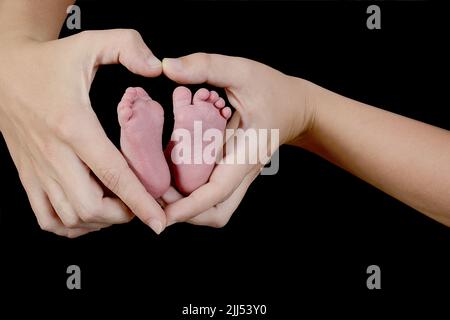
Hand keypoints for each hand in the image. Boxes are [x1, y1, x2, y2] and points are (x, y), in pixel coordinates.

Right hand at [0, 29, 165, 236]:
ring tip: (120, 207)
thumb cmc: (50, 60)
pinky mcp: (28, 176)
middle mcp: (53, 154)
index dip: (140, 202)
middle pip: (92, 207)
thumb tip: (156, 67)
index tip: (158, 222)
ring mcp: (38, 169)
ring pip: (71, 217)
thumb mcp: (90, 43)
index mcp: (73, 125)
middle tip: (142, 203)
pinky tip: (90, 214)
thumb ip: (127, 46)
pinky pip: (47, 218)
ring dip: (101, 221)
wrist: (4, 68)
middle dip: (124, 214)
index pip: (113, 174)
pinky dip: (72, 225)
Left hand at [161, 53, 314, 226]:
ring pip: (216, 209)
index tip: (162, 214)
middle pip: (216, 213)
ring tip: (162, 189)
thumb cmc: (272, 89)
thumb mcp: (241, 70)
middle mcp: (243, 171)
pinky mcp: (235, 172)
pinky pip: (214, 195)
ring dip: (189, 207)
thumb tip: (167, 67)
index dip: (188, 206)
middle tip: (157, 195)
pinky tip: (175, 176)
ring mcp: (240, 175)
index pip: (217, 190)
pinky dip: (193, 195)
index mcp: (246, 153)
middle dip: (186, 213)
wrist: (296, 106)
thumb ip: (205, 66)